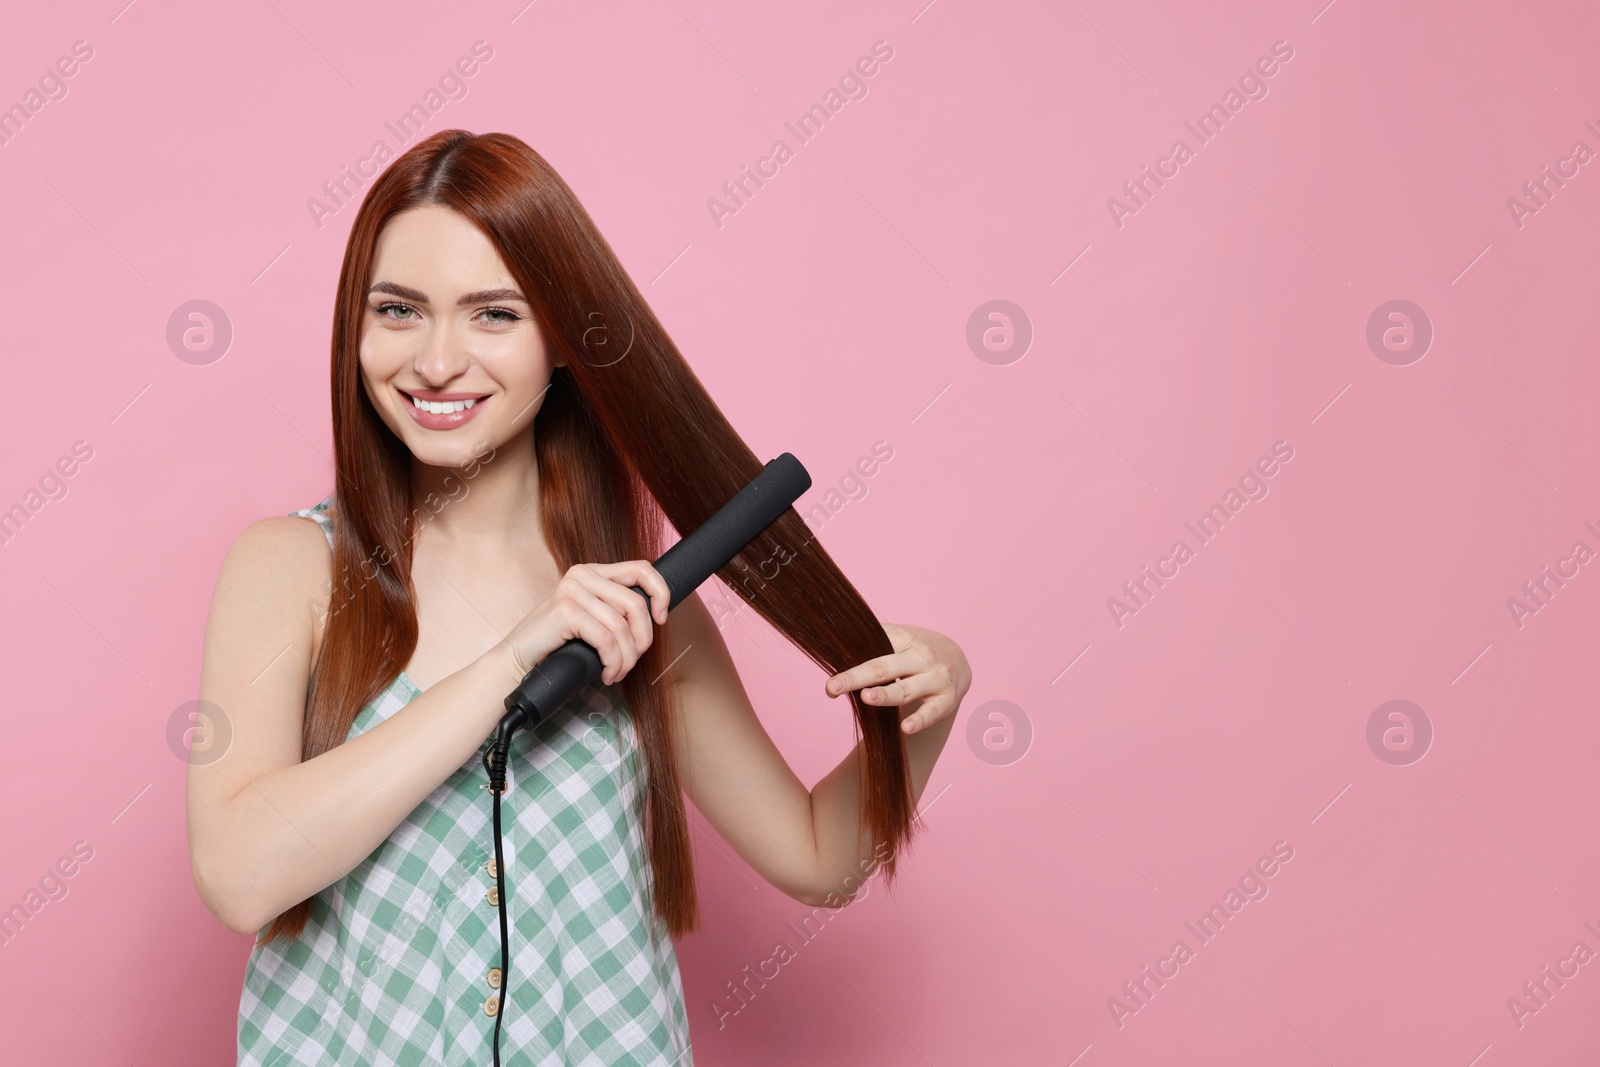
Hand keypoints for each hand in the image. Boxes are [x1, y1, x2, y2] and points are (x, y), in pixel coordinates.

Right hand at [496, 562, 670, 686]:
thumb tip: (654, 616)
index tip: (661, 619)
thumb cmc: (557, 643)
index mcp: (592, 571)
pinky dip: (612, 662)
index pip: (641, 568)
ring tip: (616, 672)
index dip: (660, 593)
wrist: (517, 659)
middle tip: (631, 661)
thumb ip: (615, 609)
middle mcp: (582, 574)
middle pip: (636, 603)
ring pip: (622, 627)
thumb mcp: (591, 618)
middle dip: (642, 639)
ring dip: (625, 658)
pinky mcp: (565, 611)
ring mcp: (572, 590)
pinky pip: (606, 640)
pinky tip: (607, 673)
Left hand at [823, 623, 970, 734]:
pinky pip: (932, 712)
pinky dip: (920, 720)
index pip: (872, 649)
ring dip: (886, 695)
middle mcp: (920, 657)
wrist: (958, 657)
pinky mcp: (947, 699)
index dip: (848, 663)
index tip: (827, 679)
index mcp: (904, 639)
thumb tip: (833, 642)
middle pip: (883, 668)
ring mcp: (935, 678)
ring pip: (907, 690)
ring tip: (866, 697)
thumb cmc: (916, 649)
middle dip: (856, 677)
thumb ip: (872, 640)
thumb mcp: (900, 637)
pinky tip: (905, 728)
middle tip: (832, 687)